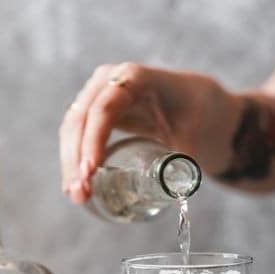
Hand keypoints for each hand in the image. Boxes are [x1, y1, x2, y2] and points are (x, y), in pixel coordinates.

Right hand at [59, 62, 223, 202]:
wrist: (204, 110)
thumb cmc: (204, 118)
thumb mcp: (197, 134)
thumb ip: (183, 159)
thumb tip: (169, 192)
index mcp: (137, 77)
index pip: (104, 109)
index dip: (93, 140)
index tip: (91, 172)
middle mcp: (112, 80)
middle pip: (80, 119)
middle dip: (76, 159)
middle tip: (81, 193)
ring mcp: (99, 94)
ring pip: (72, 129)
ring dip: (70, 163)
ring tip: (77, 196)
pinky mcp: (95, 113)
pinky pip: (77, 136)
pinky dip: (74, 161)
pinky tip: (74, 186)